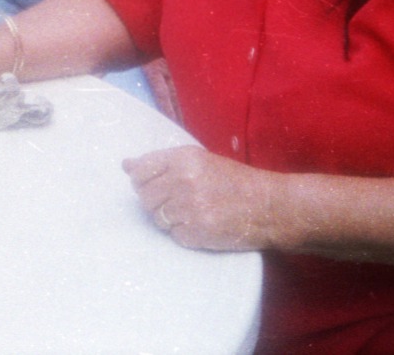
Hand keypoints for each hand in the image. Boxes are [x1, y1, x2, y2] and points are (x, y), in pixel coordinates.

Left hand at [123, 146, 285, 251]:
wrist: (267, 206)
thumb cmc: (233, 181)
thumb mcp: (199, 160)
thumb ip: (162, 163)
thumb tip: (126, 165)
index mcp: (183, 158)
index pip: (141, 171)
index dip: (142, 181)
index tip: (152, 185)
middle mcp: (183, 180)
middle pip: (146, 197)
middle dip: (157, 202)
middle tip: (179, 201)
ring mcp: (189, 207)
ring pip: (157, 218)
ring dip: (170, 219)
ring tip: (193, 212)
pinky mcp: (196, 232)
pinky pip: (174, 235)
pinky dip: (184, 233)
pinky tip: (202, 224)